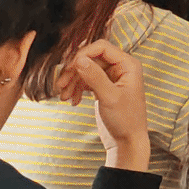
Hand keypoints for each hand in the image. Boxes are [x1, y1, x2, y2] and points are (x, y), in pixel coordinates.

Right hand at [72, 41, 150, 172]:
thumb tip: (79, 59)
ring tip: (64, 97)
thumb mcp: (109, 97)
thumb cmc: (125, 120)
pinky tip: (72, 101)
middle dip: (74, 71)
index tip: (69, 69)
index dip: (83, 54)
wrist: (127, 141)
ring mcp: (112, 77)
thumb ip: (94, 76)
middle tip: (60, 86)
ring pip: (86, 70)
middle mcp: (121, 68)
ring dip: (72, 81)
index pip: (101, 47)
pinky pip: (86, 80)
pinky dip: (76, 89)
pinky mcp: (103, 87)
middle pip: (91, 58)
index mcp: (128, 65)